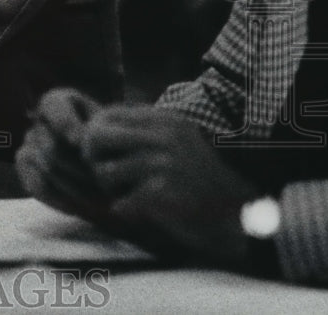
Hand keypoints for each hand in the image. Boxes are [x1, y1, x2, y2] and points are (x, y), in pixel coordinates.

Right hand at [15, 88, 108, 218]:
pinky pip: (37, 185)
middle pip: (53, 147)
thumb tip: (77, 142)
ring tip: (101, 201)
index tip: (79, 142)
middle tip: (105, 186)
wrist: (106, 163)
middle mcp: (38, 120)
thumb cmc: (110, 143)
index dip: (65, 124)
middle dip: (81, 169)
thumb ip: (95, 130)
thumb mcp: (109, 129)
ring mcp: (28, 143)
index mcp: (57, 101)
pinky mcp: (24, 166)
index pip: (53, 107)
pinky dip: (60, 199)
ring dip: (77, 189)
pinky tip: (78, 207)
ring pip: (48, 169)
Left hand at [81, 106, 258, 265]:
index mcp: (165, 120)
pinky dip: (125, 210)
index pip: (107, 114)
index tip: (97, 152)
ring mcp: (164, 163)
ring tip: (125, 194)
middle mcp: (164, 136)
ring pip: (105, 172)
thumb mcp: (175, 142)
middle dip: (93, 158)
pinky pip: (121, 202)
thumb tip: (89, 128)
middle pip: (96, 136)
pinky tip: (138, 210)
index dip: (94, 133)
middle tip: (104, 175)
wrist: (238, 214)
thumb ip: (140, 132)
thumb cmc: (198, 179)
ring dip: (110, 188)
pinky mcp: (164, 192)